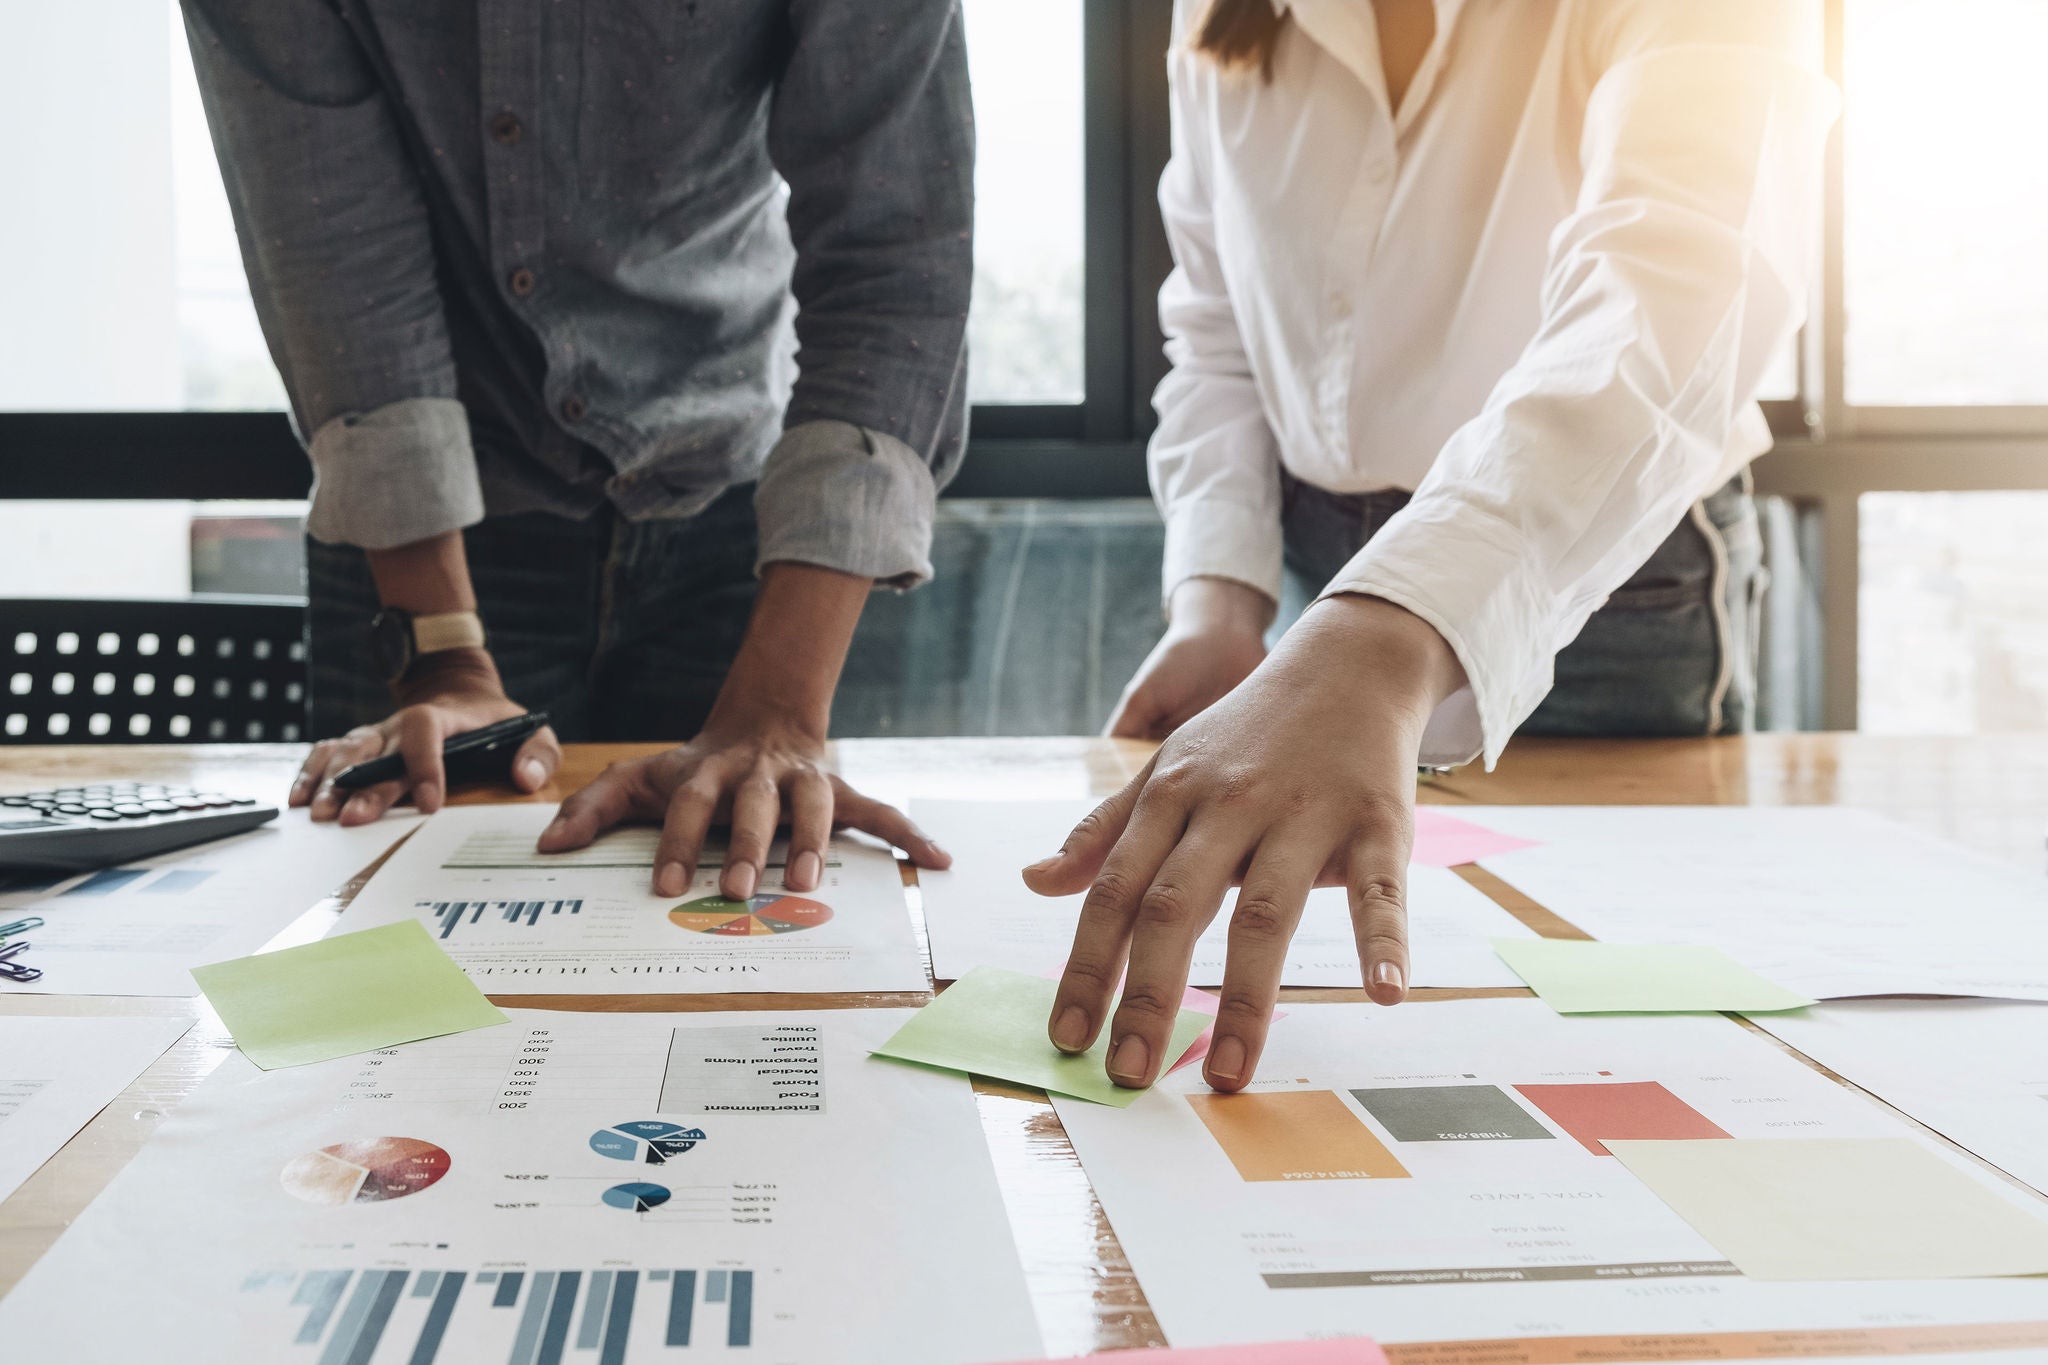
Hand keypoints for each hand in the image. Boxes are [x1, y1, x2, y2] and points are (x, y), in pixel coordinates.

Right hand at [291, 649, 560, 824]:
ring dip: (330, 783)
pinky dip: (310, 773)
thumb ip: (538, 752)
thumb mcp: (529, 728)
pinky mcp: (359, 745)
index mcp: (444, 718)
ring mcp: (376, 735)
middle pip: (378, 753)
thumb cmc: (493, 720)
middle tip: (353, 820)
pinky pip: (327, 753)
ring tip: (320, 815)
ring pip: (345, 753)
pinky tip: (299, 800)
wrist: (456, 688)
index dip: (426, 765)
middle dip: (365, 788)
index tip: (431, 804)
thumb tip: (526, 778)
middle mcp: (401, 725)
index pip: (427, 731)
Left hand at [535, 710, 949, 898]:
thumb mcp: (641, 777)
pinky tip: (938, 862)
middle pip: (754, 805)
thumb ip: (593, 807)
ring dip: (815, 841)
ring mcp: (805, 782)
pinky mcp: (842, 792)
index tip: (661, 885)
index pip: (688, 804)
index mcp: (709, 772)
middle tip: (734, 887)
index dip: (675, 841)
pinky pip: (881, 811)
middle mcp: (759, 775)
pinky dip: (911, 835)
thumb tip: (546, 844)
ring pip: (814, 806)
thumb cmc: (697, 766)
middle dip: (746, 845)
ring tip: (808, 882)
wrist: (762, 719)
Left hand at [1025, 594, 1464, 1092]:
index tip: (1066, 1036)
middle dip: (1146, 996)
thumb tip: (1035, 883)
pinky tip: (1383, 994)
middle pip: (1175, 909)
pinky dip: (1383, 939)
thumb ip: (1104, 831)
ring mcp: (1304, 813)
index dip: (1086, 967)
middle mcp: (1228, 807)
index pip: (1115, 893)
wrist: (1347, 662)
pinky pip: (1380, 887)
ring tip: (1226, 1073)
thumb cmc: (1247, 732)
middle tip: (1128, 1074)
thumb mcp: (1167, 769)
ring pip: (1265, 912)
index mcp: (1170, 798)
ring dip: (1244, 999)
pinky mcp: (1376, 820)